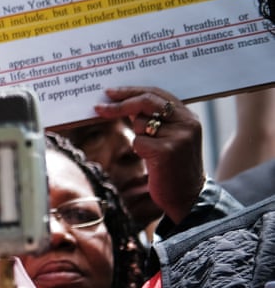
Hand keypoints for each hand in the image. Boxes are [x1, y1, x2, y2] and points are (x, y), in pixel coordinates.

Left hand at [94, 86, 204, 222]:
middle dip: (119, 104)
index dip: (131, 91)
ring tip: (154, 152)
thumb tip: (122, 103)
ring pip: (139, 124)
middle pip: (146, 102)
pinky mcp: (167, 151)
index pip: (157, 93)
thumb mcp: (169, 137)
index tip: (109, 92)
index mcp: (188, 116)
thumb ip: (154, 119)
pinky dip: (139, 151)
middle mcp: (187, 123)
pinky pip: (138, 142)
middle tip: (99, 108)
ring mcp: (178, 136)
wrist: (188, 196)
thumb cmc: (172, 166)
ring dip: (138, 137)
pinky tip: (153, 162)